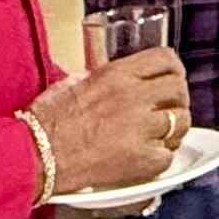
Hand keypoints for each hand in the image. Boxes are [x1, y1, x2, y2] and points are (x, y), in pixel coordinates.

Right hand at [29, 52, 189, 192]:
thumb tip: (122, 80)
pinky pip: (168, 155)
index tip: (171, 77)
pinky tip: (149, 155)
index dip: (173, 69)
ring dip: (174, 127)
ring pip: (181, 122)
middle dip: (177, 98)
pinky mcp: (140, 159)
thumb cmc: (47, 119)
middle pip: (179, 89)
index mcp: (117, 74)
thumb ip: (105, 77)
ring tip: (162, 134)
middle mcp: (133, 97)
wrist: (37, 154)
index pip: (166, 59)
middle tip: (169, 108)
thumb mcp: (76, 81)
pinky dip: (162, 156)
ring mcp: (139, 129)